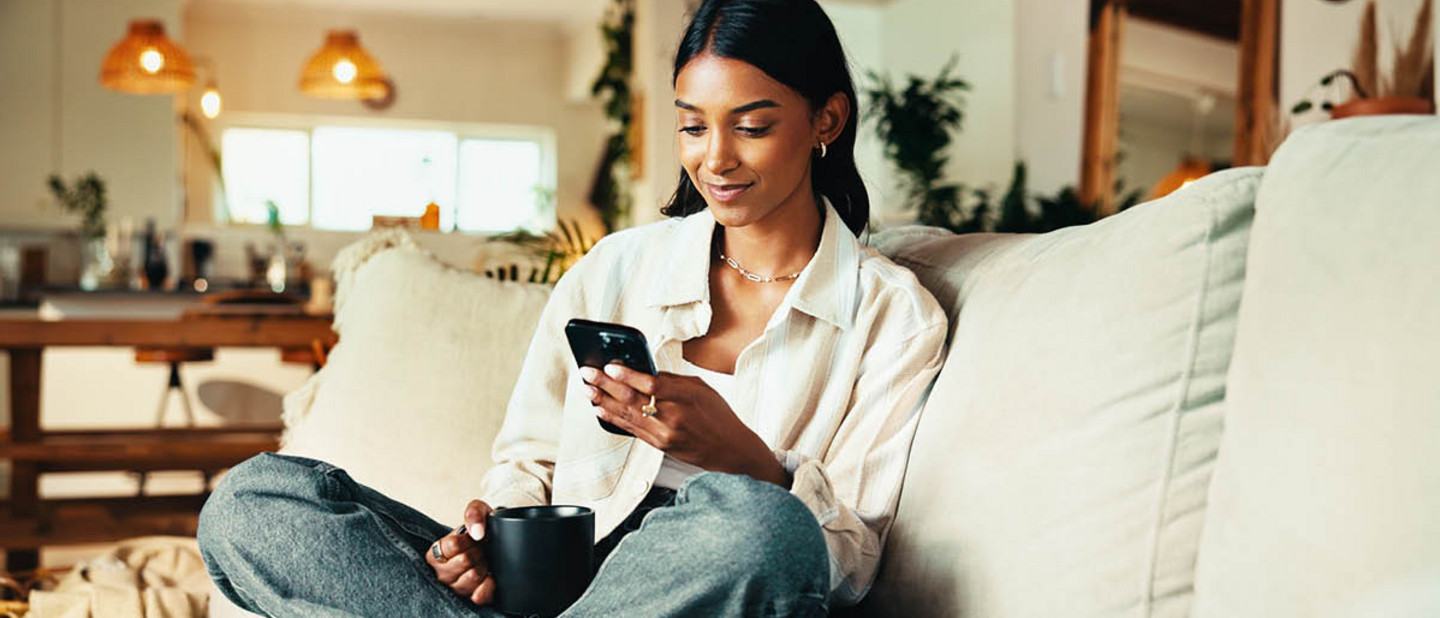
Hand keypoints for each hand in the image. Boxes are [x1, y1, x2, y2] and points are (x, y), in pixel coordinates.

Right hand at [425, 499, 496, 604]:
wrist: (493, 543)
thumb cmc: (480, 530)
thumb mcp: (477, 511)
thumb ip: (474, 513)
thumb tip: (477, 533)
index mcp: (435, 552)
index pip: (453, 545)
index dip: (469, 539)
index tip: (474, 538)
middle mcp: (441, 573)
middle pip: (465, 560)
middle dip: (479, 551)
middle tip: (481, 549)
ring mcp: (455, 588)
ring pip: (473, 577)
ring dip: (484, 565)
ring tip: (484, 560)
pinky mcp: (470, 598)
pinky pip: (479, 596)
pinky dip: (489, 584)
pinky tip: (490, 575)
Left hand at [579, 363, 789, 487]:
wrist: (729, 450)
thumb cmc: (718, 414)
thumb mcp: (701, 388)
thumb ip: (672, 380)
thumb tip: (643, 370)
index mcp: (687, 398)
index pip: (652, 385)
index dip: (628, 375)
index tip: (609, 366)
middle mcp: (673, 417)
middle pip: (633, 399)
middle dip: (606, 385)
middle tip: (587, 373)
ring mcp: (664, 434)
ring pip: (627, 415)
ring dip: (603, 401)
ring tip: (587, 389)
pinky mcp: (659, 445)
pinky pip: (631, 429)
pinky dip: (613, 418)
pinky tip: (600, 409)